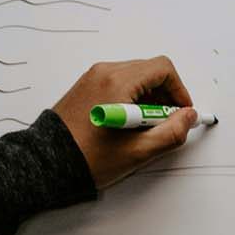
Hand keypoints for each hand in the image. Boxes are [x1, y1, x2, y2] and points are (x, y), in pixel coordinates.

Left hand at [54, 57, 197, 188]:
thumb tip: (188, 117)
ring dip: (149, 98)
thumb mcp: (138, 151)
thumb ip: (172, 132)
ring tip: (144, 127)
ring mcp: (93, 78)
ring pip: (136, 77)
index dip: (179, 90)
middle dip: (165, 96)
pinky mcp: (87, 86)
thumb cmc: (87, 158)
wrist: (46, 164)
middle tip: (165, 123)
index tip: (182, 112)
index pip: (163, 70)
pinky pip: (120, 83)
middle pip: (150, 71)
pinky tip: (129, 124)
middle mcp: (104, 73)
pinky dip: (133, 98)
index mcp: (117, 82)